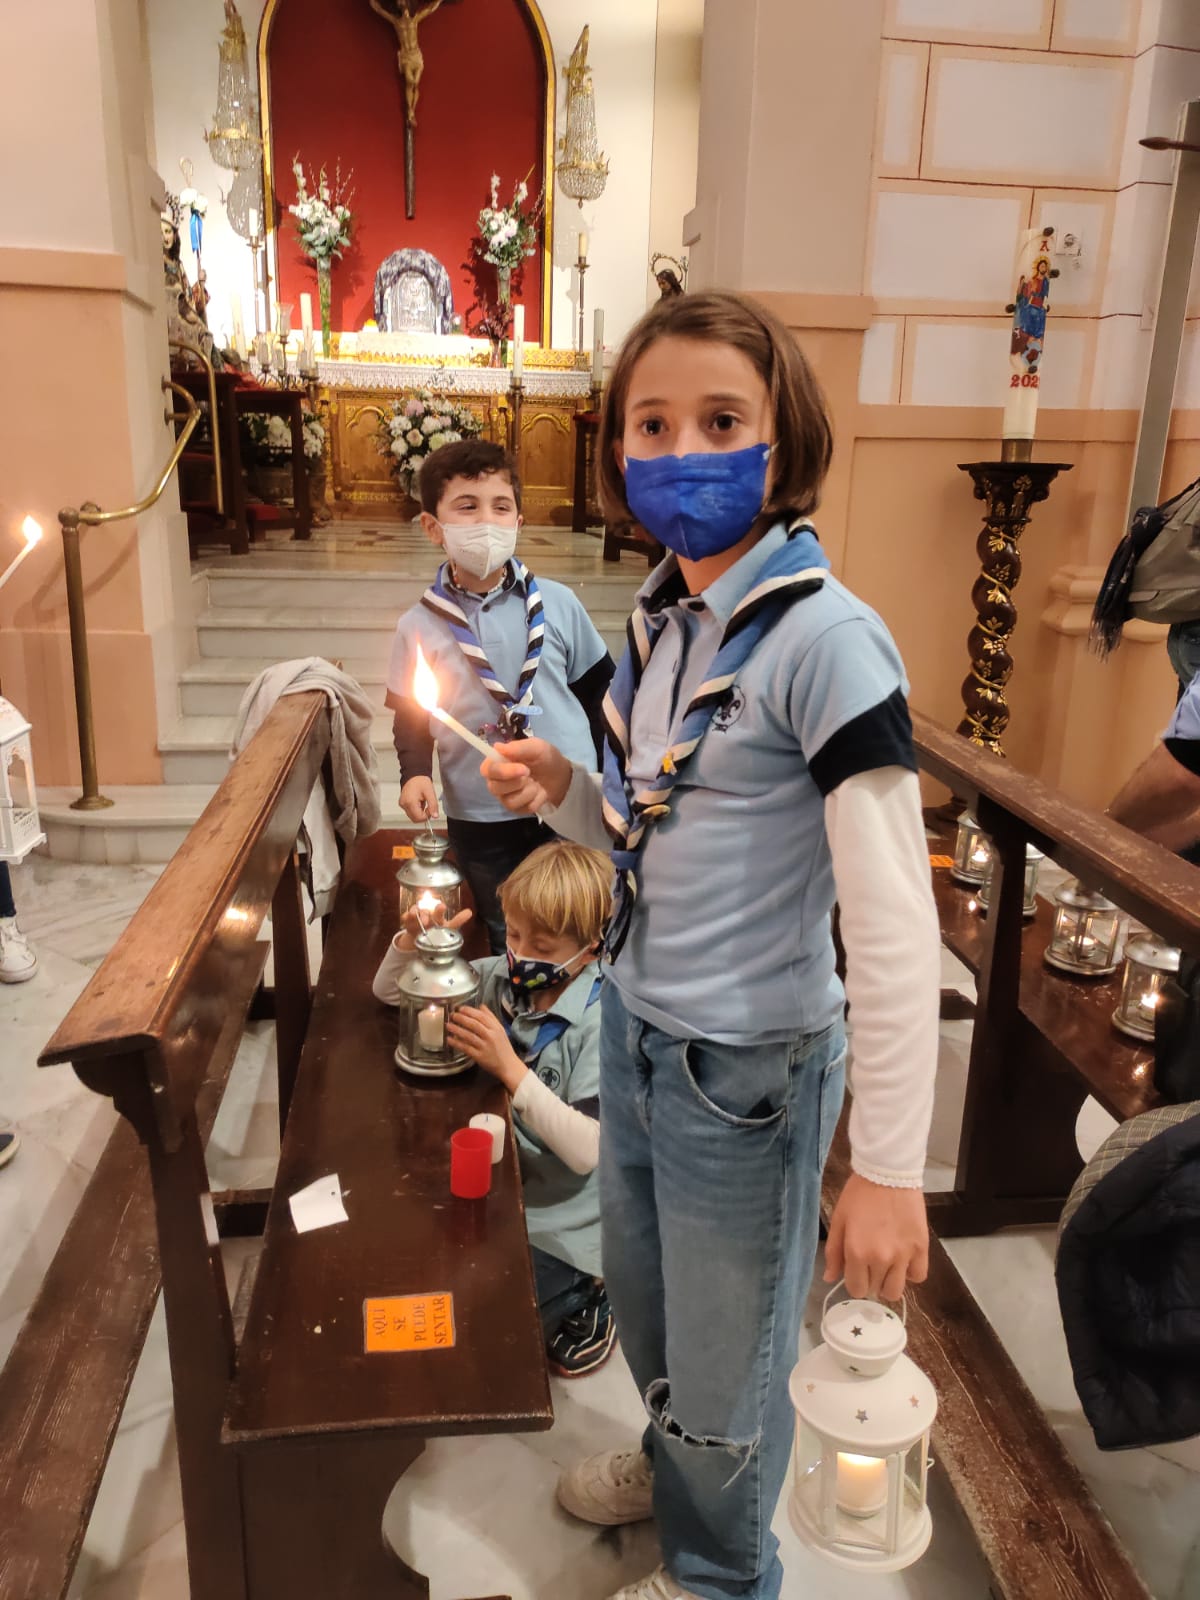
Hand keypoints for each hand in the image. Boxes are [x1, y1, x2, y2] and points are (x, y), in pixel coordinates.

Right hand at [397, 903, 471, 950]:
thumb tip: (470, 912)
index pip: (439, 910)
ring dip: (417, 914)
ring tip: (420, 919)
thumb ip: (458, 920)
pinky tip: (407, 917)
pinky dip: (406, 917)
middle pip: (427, 909)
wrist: (420, 939)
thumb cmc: (435, 931)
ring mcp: (417, 917)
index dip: (440, 909)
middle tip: (427, 917)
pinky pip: (406, 917)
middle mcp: (428, 914)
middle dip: (425, 913)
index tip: (442, 907)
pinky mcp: (408, 921)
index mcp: (438, 916)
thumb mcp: (447, 928)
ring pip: (416, 911)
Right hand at [400, 777, 438, 822]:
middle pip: (415, 819)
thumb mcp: (430, 792)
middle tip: (427, 806)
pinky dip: (416, 810)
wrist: (414, 775)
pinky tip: (418, 802)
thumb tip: (435, 816)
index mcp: (410, 802)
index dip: (427, 815)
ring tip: (422, 802)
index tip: (430, 808)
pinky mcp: (402, 804)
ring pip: (413, 816)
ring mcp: (402, 805)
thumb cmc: (421, 781)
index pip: (419, 818)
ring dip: (419, 812)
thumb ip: (433, 805)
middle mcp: (404, 805)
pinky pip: (410, 812)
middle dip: (423, 815)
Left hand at [445, 1005, 526, 1091]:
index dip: (469, 1011)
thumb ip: (491, 1017)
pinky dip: (456, 1043)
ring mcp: (485, 1046)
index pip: (481, 1016)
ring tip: (448, 1025)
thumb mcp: (500, 1030)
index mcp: (496, 1028)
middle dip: (461, 1018)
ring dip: (457, 1030)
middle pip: (474, 1024)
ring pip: (468, 1036)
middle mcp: (490, 1036)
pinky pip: (466, 1048)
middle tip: (452, 1015)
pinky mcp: (479, 1057)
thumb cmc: (504, 1047)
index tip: (460, 1008)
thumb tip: (481, 1006)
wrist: (508, 1065)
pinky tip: (449, 1040)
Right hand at [481, 738, 572, 813]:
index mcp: (498, 763)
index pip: (487, 770)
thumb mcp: (537, 747)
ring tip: (537, 783)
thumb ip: (519, 747)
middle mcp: (497, 781)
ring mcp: (505, 797)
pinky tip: (539, 793)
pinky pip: (523, 808)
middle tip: (531, 774)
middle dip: (517, 783)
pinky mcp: (516, 809)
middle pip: (495, 788)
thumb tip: (498, 747)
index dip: (503, 771)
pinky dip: (536, 800)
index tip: (523, 769)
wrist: (561, 776)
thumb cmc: (545, 758)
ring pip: (509, 801)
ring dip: (529, 792)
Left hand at [823, 1174, 928, 1302]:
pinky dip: (911, 1272)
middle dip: (871, 1280)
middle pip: (877, 1290)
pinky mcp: (921, 1248)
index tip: (857, 1271)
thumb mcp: (839, 1220)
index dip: (855, 1282)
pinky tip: (904, 1260)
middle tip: (871, 1264)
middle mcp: (881, 1259)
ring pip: (897, 1290)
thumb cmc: (859, 1194)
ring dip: (890, 1281)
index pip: (856, 1289)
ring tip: (888, 1266)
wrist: (888, 1173)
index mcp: (857, 1253)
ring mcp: (904, 1255)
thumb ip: (833, 1252)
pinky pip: (918, 1276)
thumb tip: (830, 1278)